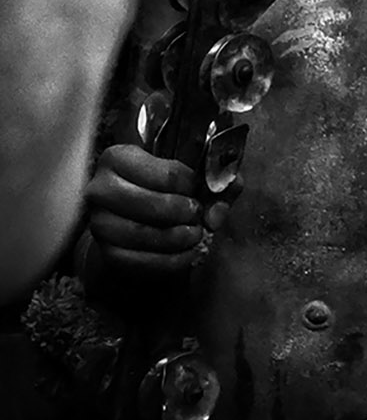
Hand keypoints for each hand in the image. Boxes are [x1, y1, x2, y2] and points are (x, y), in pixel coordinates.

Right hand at [84, 144, 225, 277]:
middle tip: (197, 214)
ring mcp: (98, 221)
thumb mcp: (192, 173)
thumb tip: (215, 214)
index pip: (165, 173)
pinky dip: (168, 260)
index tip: (197, 190)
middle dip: (182, 211)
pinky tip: (187, 254)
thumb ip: (214, 182)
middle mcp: (101, 189)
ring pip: (139, 234)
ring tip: (194, 234)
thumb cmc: (167, 186)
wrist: (139, 213)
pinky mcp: (105, 251)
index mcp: (120, 158)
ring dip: (176, 238)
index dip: (190, 185)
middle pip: (148, 203)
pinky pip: (137, 261)